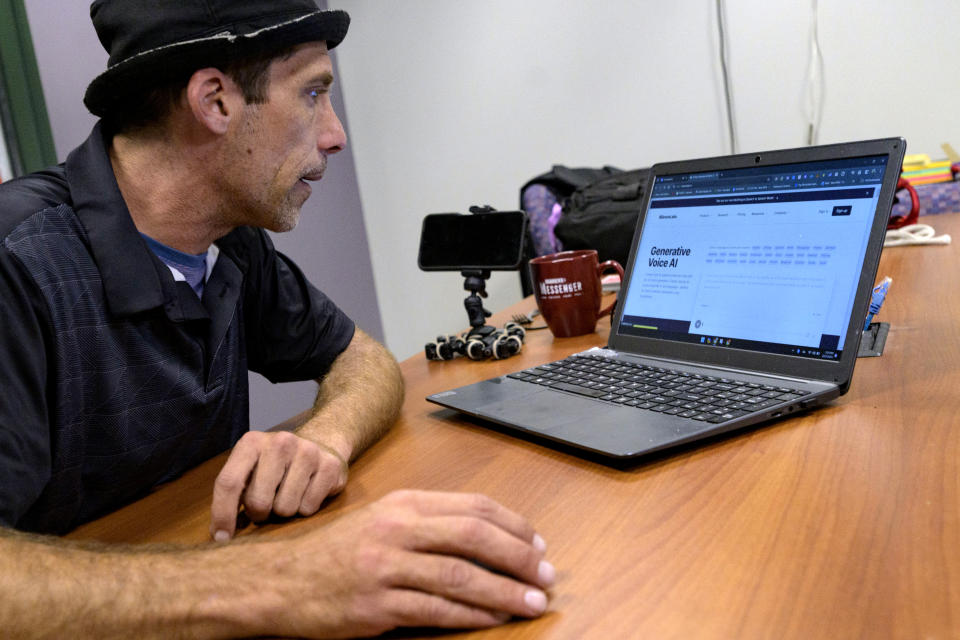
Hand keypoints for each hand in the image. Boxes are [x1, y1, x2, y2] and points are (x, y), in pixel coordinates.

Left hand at [210, 430, 346, 539]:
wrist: (321, 441)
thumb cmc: (276, 465)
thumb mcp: (250, 468)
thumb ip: (234, 493)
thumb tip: (219, 534)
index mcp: (251, 442)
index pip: (229, 482)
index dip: (222, 514)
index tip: (221, 538)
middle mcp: (280, 442)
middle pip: (258, 501)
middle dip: (260, 513)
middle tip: (267, 503)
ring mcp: (307, 452)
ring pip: (286, 509)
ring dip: (285, 512)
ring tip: (289, 495)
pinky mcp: (330, 465)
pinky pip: (309, 508)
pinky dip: (306, 508)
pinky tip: (307, 491)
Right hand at [249, 489, 554, 637]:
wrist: (278, 582)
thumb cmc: (334, 552)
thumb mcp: (381, 521)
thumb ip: (428, 523)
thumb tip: (486, 537)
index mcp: (403, 504)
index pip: (473, 507)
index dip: (513, 526)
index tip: (538, 544)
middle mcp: (398, 529)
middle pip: (475, 536)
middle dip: (520, 556)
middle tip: (547, 574)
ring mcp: (387, 567)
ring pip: (462, 574)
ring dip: (505, 590)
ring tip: (534, 601)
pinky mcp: (377, 605)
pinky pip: (437, 609)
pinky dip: (473, 614)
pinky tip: (496, 618)